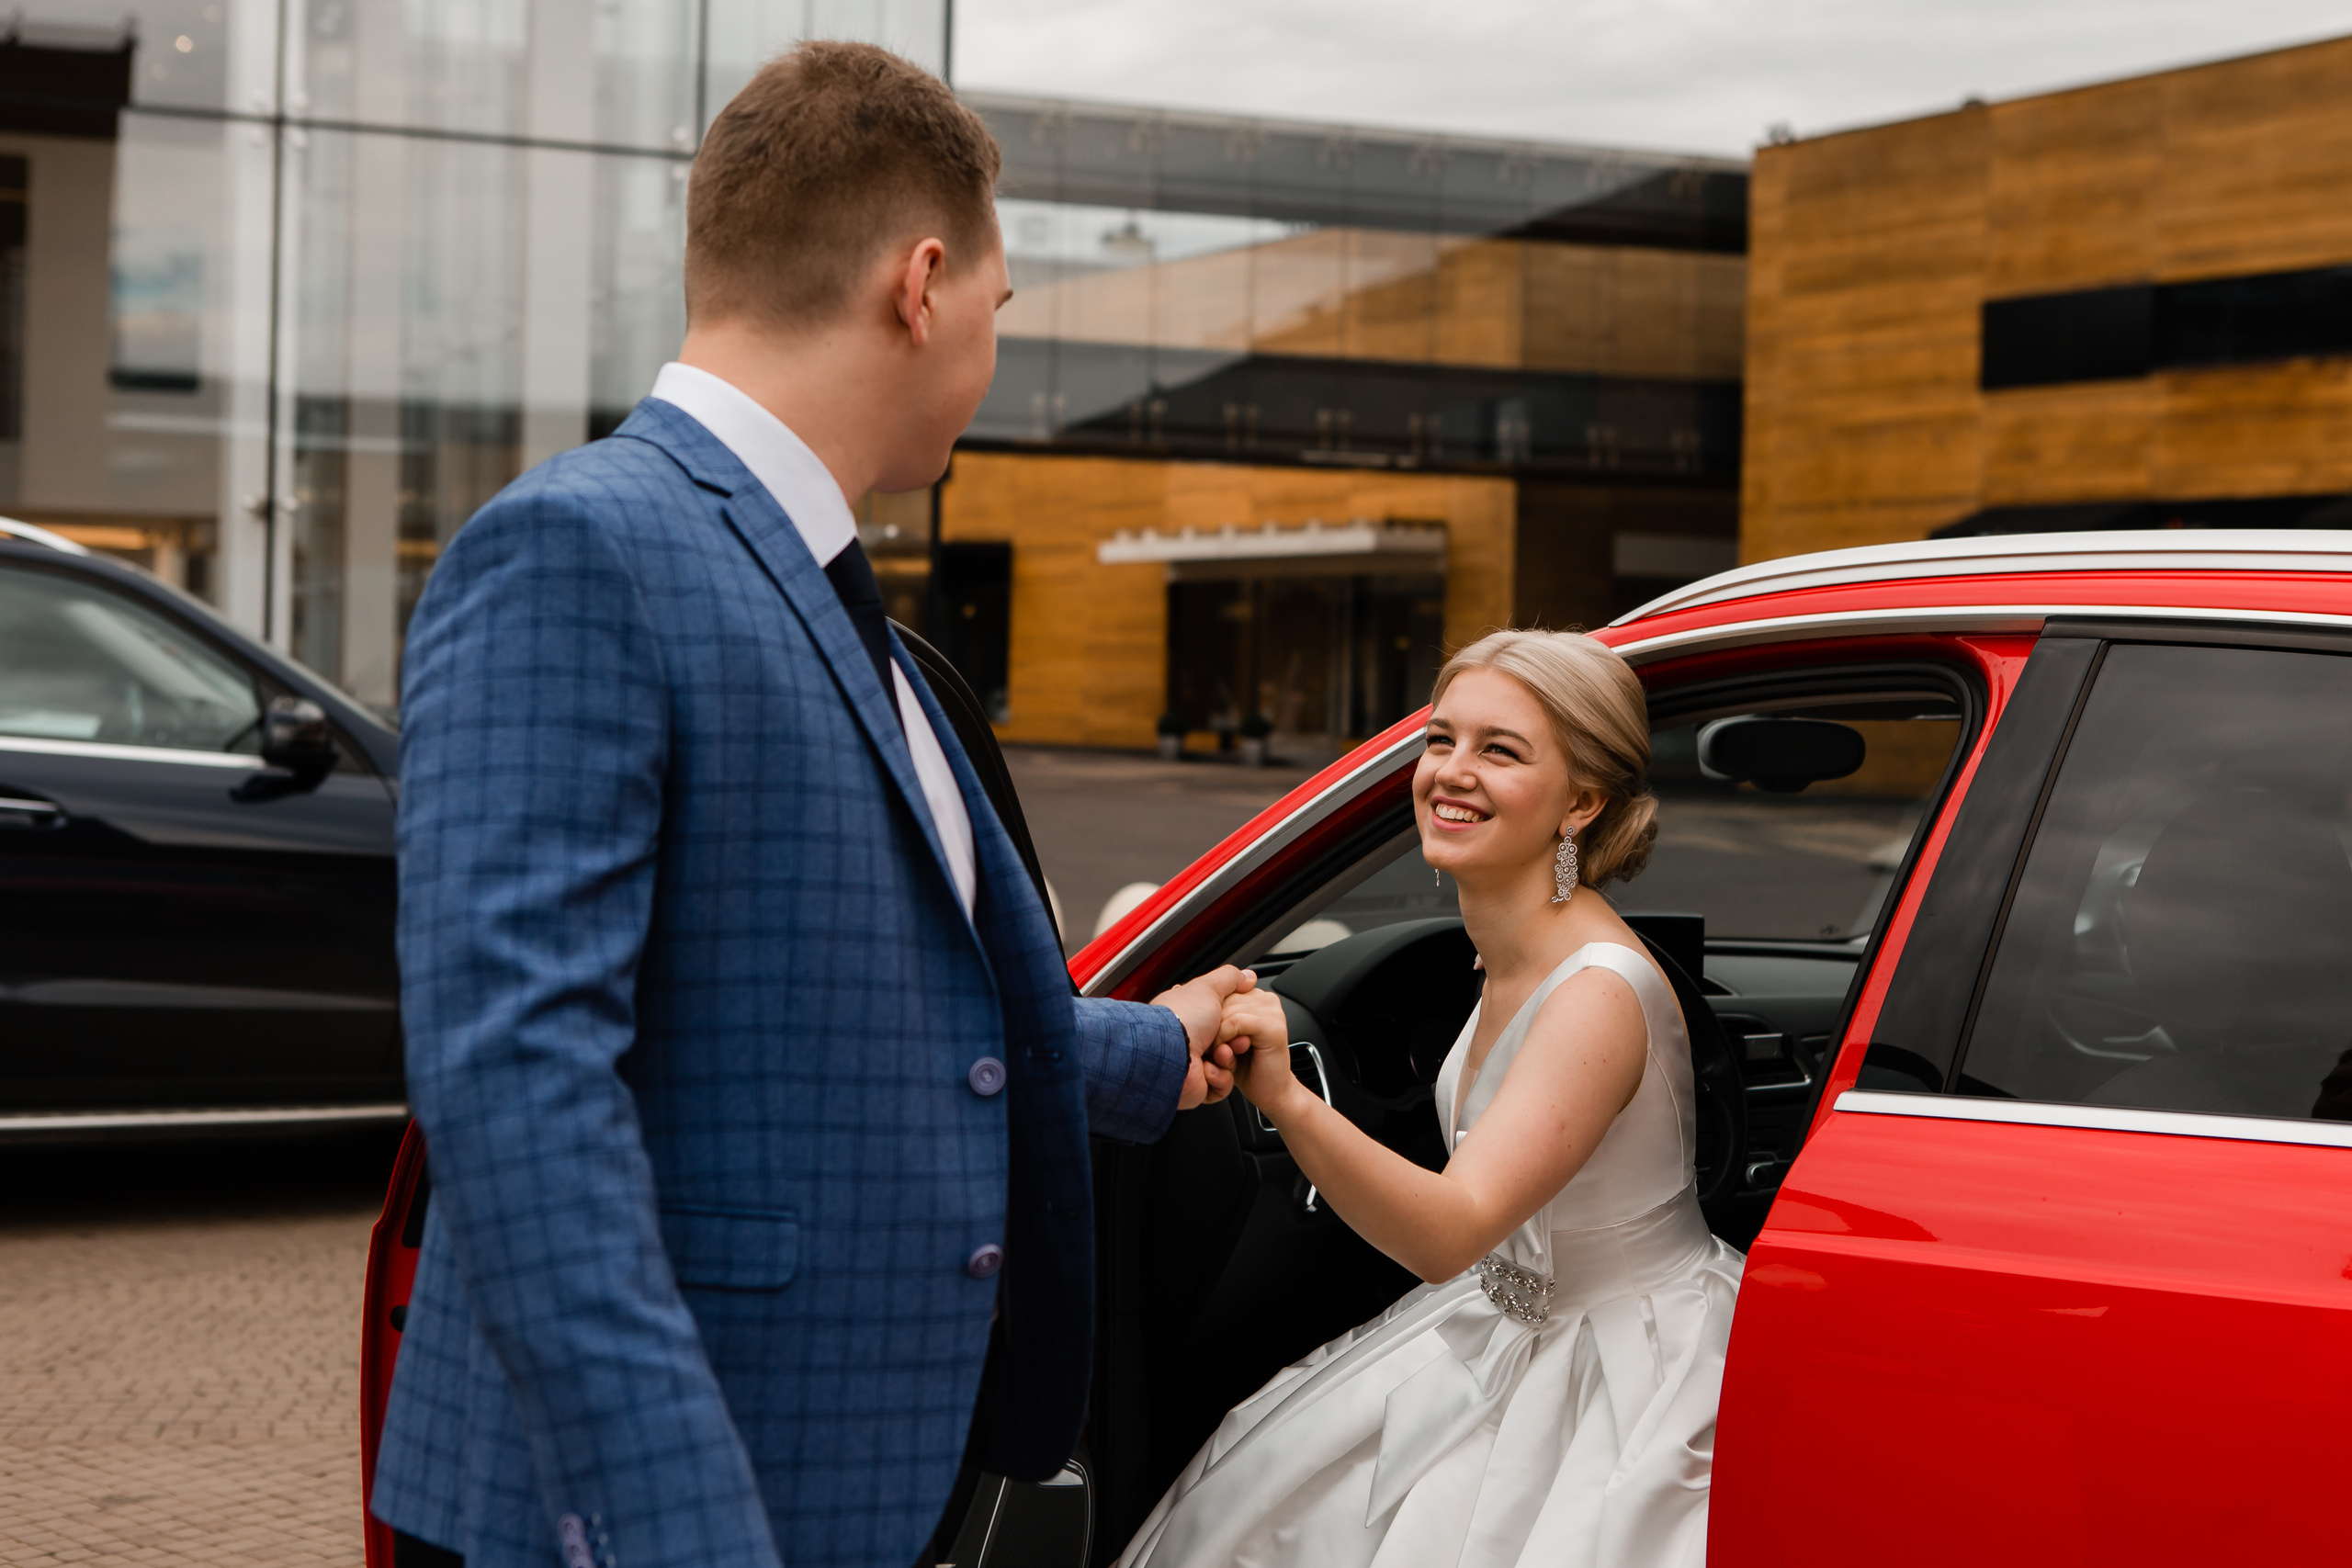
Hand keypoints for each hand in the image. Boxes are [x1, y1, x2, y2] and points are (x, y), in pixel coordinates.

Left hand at [1153, 964, 1253, 1109]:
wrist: (1170, 1056)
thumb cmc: (1183, 1021)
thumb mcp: (1208, 988)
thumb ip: (1230, 978)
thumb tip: (1248, 976)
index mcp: (1192, 1014)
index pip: (1225, 1014)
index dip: (1235, 1016)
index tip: (1242, 1016)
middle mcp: (1194, 1037)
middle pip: (1232, 1038)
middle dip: (1236, 1038)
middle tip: (1235, 1037)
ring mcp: (1197, 1062)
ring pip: (1231, 1062)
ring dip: (1228, 1058)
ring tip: (1220, 1054)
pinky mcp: (1202, 1084)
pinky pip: (1224, 1083)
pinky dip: (1221, 1077)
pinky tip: (1210, 1071)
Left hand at [1219, 986, 1302, 1114]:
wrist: (1263, 1095)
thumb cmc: (1235, 1066)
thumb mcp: (1220, 1025)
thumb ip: (1227, 992)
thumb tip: (1248, 974)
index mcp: (1248, 998)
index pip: (1221, 992)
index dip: (1212, 1017)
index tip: (1214, 1036)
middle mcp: (1260, 1001)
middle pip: (1223, 1002)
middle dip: (1214, 1031)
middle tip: (1221, 1050)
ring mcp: (1270, 1013)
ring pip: (1228, 1013)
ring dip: (1219, 1042)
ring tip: (1226, 1057)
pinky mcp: (1273, 1028)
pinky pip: (1236, 1023)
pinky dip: (1225, 1044)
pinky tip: (1231, 1059)